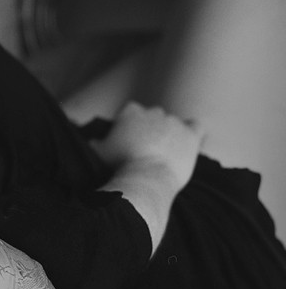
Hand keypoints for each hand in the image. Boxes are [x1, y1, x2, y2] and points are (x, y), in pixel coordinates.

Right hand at [90, 101, 204, 190]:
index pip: (131, 111)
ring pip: (173, 123)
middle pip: (153, 115)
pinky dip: (193, 132)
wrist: (146, 178)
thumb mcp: (98, 152)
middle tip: (144, 148)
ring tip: (163, 152)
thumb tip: (93, 142)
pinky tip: (187, 142)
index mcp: (130, 111)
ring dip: (169, 133)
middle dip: (150, 128)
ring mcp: (174, 122)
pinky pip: (196, 126)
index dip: (129, 125)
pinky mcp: (191, 134)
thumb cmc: (119, 165)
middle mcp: (154, 112)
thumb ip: (96, 142)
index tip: (127, 139)